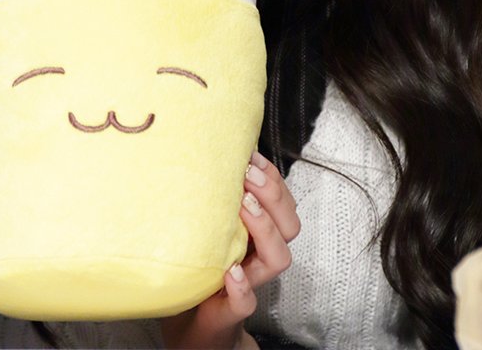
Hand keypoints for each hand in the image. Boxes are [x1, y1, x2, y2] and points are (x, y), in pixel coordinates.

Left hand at [161, 151, 298, 349]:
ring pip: (278, 258)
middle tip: (247, 175)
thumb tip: (212, 155)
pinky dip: (242, 287)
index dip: (274, 179)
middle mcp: (259, 257)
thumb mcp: (210, 229)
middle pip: (290, 226)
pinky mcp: (229, 312)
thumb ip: (218, 201)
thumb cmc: (200, 270)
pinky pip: (245, 302)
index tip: (252, 156)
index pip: (284, 204)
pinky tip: (230, 271)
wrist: (191, 325)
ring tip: (244, 207)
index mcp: (259, 234)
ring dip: (265, 228)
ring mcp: (248, 284)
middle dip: (273, 195)